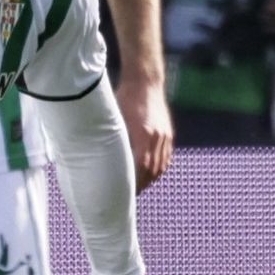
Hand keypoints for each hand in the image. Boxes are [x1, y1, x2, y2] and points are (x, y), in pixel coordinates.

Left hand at [116, 77, 173, 191]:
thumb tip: (105, 157)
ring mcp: (165, 135)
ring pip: (161, 165)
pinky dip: (159, 168)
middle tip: (129, 193)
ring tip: (139, 186)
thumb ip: (115, 138)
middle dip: (142, 183)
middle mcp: (158, 137)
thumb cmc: (125, 97)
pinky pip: (167, 156)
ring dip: (151, 178)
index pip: (141, 166)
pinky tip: (151, 173)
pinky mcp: (168, 132)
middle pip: (152, 169)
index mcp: (143, 133)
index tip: (125, 190)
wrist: (146, 81)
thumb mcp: (116, 117)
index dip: (135, 180)